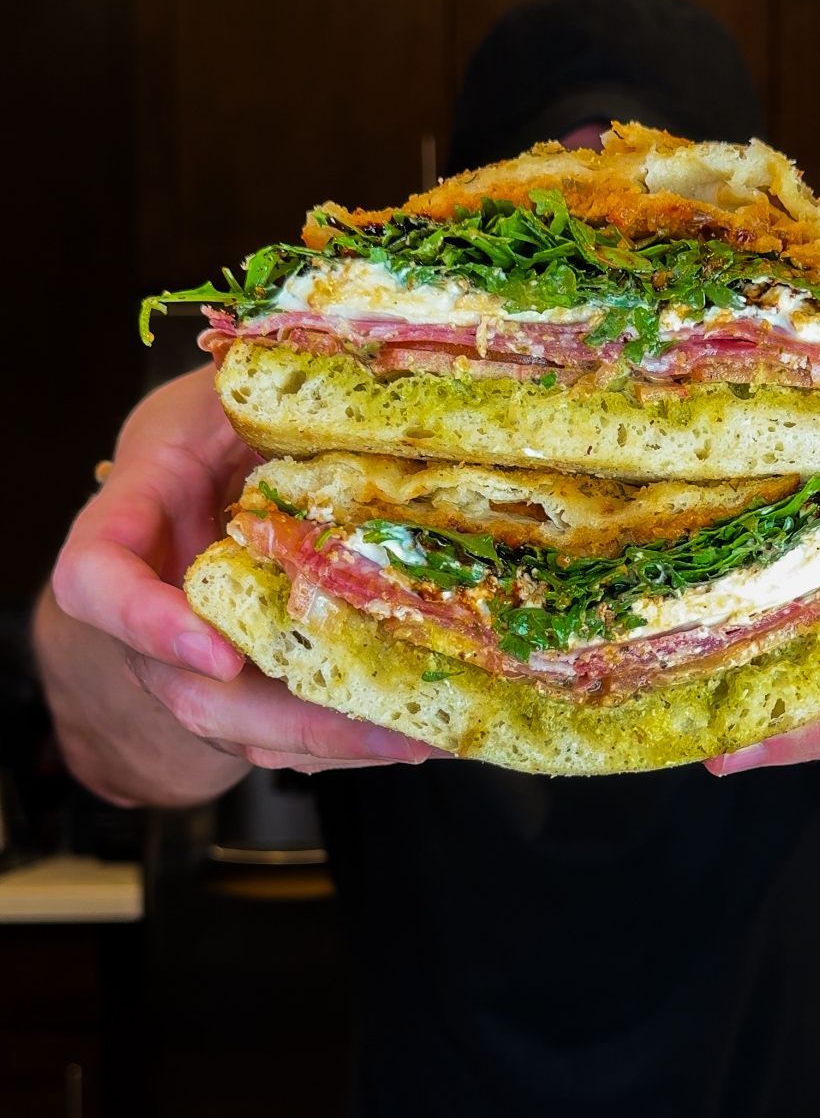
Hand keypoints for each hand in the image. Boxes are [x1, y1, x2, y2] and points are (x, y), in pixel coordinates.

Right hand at [49, 367, 442, 777]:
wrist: (191, 482)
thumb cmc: (205, 432)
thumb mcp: (225, 394)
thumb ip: (265, 392)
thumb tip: (367, 375)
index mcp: (129, 524)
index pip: (97, 582)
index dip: (145, 623)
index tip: (217, 652)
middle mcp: (151, 613)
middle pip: (189, 693)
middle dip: (285, 718)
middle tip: (379, 721)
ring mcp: (195, 662)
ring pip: (244, 730)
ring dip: (335, 742)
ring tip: (424, 735)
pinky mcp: (246, 690)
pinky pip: (284, 736)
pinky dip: (348, 740)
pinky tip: (415, 730)